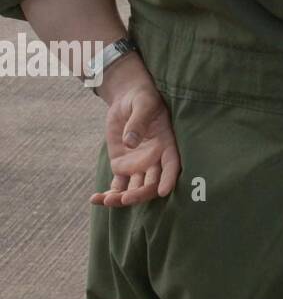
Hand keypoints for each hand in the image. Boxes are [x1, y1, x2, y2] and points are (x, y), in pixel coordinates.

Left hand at [90, 53, 180, 207]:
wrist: (127, 99)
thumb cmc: (142, 98)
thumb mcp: (142, 104)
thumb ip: (138, 122)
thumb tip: (131, 142)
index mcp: (166, 143)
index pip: (171, 164)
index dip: (169, 178)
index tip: (163, 192)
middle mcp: (155, 159)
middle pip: (152, 183)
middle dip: (141, 194)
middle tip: (126, 198)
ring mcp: (138, 166)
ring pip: (134, 188)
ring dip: (123, 198)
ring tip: (107, 200)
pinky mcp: (122, 167)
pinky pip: (117, 185)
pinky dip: (108, 195)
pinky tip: (96, 199)